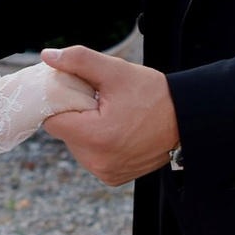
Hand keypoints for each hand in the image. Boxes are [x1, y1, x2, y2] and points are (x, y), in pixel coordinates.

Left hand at [38, 46, 180, 185]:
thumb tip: (48, 56)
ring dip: (85, 131)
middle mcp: (97, 162)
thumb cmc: (153, 94)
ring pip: (76, 146)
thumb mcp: (115, 70)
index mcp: (95, 137)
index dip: (60, 103)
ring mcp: (106, 173)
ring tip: (109, 116)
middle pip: (64, 134)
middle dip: (75, 116)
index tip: (76, 93)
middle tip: (97, 102)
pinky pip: (91, 157)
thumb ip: (78, 60)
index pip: (52, 121)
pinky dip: (97, 144)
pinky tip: (115, 131)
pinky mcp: (113, 178)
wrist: (186, 120)